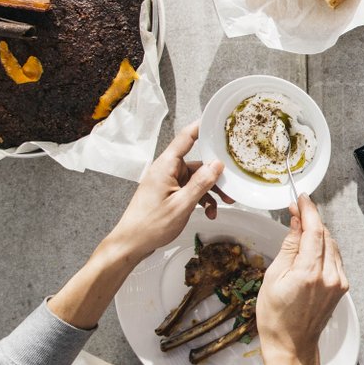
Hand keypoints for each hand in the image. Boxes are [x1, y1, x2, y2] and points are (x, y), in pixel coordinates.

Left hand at [106, 122, 228, 260]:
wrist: (131, 243)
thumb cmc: (151, 225)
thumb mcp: (182, 205)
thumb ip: (200, 183)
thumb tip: (217, 165)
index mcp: (166, 166)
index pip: (186, 138)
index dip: (201, 127)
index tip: (216, 121)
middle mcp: (166, 170)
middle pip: (197, 163)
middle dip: (216, 175)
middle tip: (232, 184)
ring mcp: (167, 182)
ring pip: (196, 179)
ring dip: (211, 191)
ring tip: (224, 204)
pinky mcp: (169, 193)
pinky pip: (190, 190)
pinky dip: (201, 199)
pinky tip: (209, 212)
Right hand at [257, 196, 348, 363]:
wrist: (292, 344)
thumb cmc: (276, 317)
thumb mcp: (274, 277)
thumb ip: (289, 246)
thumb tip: (297, 223)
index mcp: (310, 273)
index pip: (315, 230)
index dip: (309, 211)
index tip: (302, 199)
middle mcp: (330, 276)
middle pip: (325, 235)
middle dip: (311, 221)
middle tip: (295, 212)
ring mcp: (339, 282)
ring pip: (332, 246)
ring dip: (318, 234)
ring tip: (300, 230)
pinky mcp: (342, 287)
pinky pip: (335, 259)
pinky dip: (324, 249)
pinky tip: (311, 250)